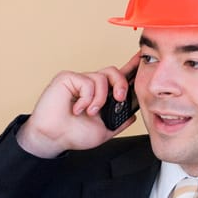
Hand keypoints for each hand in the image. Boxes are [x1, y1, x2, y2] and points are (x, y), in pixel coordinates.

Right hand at [16, 53, 140, 157]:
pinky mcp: (68, 78)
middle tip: (119, 98)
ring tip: (89, 112)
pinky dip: (86, 99)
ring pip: (101, 78)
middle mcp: (90, 85)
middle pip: (113, 71)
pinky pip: (87, 82)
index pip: (117, 77)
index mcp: (99, 95)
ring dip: (99, 99)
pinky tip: (77, 109)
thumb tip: (133, 115)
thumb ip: (119, 122)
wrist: (54, 139)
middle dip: (121, 84)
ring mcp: (79, 80)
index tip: (143, 58)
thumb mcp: (104, 131)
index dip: (131, 67)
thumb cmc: (73, 134)